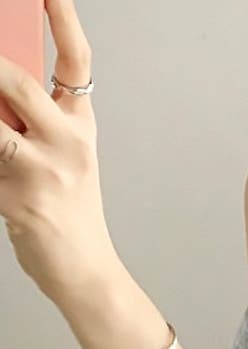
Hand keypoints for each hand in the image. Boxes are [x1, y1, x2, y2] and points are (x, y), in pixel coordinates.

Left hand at [0, 0, 121, 307]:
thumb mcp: (60, 159)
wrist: (86, 272)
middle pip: (16, 82)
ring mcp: (46, 172)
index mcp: (80, 129)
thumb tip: (0, 84)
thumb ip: (28, 120)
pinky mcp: (20, 199)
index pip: (76, 64)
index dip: (63, 21)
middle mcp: (69, 145)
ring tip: (3, 146)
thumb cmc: (67, 214)